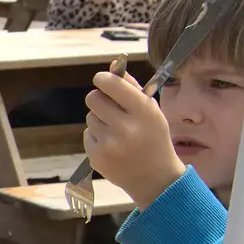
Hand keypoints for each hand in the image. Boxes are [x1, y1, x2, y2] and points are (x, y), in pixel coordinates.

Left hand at [84, 67, 186, 208]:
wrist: (155, 178)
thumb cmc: (153, 138)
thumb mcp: (151, 110)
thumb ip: (131, 87)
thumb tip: (112, 65)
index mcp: (143, 112)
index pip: (112, 84)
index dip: (103, 79)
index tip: (102, 79)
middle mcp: (125, 128)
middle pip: (93, 98)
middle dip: (100, 99)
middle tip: (111, 108)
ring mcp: (109, 144)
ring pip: (90, 117)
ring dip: (100, 120)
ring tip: (118, 133)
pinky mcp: (96, 157)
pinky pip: (88, 134)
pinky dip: (97, 137)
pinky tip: (113, 146)